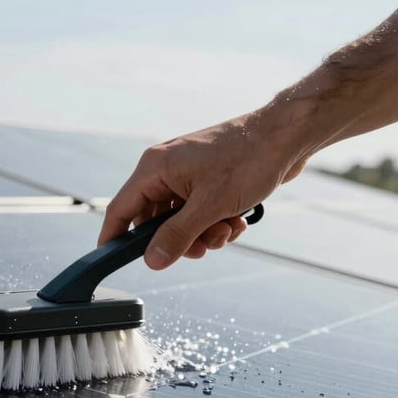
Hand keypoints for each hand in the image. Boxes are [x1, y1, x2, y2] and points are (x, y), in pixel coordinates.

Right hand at [99, 112, 307, 268]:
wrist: (286, 136)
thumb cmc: (249, 159)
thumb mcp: (211, 206)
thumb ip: (177, 236)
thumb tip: (153, 260)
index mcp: (155, 168)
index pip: (120, 209)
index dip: (114, 237)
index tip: (110, 259)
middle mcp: (165, 170)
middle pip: (153, 221)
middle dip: (178, 240)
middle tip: (203, 247)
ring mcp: (185, 174)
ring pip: (179, 220)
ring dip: (203, 234)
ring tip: (227, 229)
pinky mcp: (205, 180)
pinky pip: (198, 212)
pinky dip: (215, 222)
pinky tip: (236, 220)